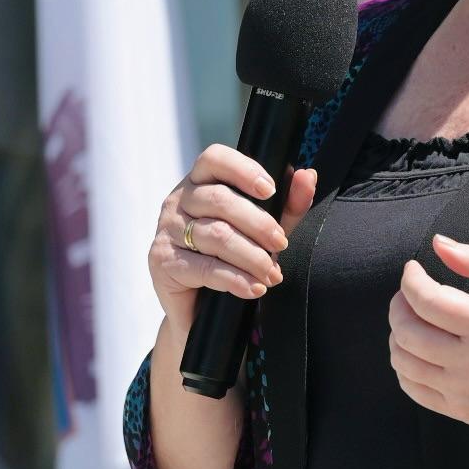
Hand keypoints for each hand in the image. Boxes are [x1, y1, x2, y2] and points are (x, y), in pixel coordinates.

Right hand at [149, 145, 316, 329]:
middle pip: (219, 199)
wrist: (201, 310)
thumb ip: (286, 206)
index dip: (243, 170)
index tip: (270, 191)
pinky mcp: (162, 262)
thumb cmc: (233, 261)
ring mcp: (166, 230)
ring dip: (252, 257)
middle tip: (280, 244)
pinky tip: (254, 288)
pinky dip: (235, 279)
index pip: (214, 158)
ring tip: (272, 274)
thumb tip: (307, 176)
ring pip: (215, 235)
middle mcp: (178, 201)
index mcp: (199, 183)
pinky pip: (204, 267)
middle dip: (258, 223)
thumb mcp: (264, 231)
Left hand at [387, 234, 468, 446]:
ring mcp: (466, 393)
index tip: (414, 269)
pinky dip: (405, 366)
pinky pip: (413, 389)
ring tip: (413, 320)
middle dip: (399, 305)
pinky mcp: (463, 412)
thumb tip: (438, 244)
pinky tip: (420, 350)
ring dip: (398, 335)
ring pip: (403, 362)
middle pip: (407, 332)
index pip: (426, 300)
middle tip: (410, 294)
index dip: (410, 280)